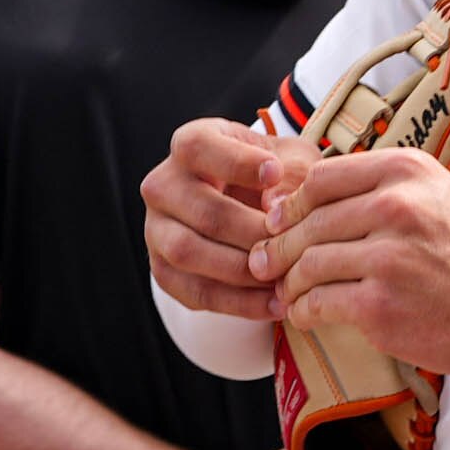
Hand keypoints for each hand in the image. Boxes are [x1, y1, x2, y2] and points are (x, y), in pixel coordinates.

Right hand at [146, 120, 302, 318]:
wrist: (253, 203)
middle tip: (293, 245)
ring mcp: (156, 230)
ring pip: (189, 255)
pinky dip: (236, 303)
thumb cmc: (275, 173)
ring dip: (242, 271)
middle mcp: (163, 186)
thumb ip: (291, 174)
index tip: (275, 173)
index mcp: (191, 144)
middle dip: (252, 233)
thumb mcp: (292, 159)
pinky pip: (193, 292)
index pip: (198, 148)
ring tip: (286, 279)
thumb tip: (276, 206)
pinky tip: (274, 304)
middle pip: (202, 211)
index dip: (236, 162)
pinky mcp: (163, 269)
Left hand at [258, 144, 449, 376]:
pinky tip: (308, 315)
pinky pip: (317, 304)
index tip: (279, 221)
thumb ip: (382, 187)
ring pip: (306, 265)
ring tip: (290, 293)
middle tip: (267, 263)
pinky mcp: (380, 305)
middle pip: (306, 223)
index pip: (320, 179)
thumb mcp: (439, 194)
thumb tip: (306, 195)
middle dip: (279, 247)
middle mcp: (397, 206)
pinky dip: (303, 312)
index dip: (290, 204)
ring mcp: (388, 257)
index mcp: (407, 171)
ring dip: (289, 283)